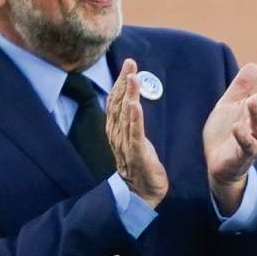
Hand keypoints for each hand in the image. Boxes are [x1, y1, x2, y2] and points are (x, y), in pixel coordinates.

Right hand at [107, 58, 168, 206]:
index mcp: (116, 128)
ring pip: (125, 116)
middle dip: (124, 82)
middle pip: (118, 103)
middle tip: (130, 64)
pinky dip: (135, 120)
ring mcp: (125, 144)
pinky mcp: (137, 155)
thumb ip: (132, 118)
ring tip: (133, 78)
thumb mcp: (134, 136)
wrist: (140, 192)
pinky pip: (134, 135)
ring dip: (129, 95)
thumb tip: (134, 97)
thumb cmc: (139, 161)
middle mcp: (117, 134)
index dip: (120, 81)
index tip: (128, 64)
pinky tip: (136, 106)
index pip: (116, 100)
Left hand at [204, 62, 256, 215]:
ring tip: (252, 102)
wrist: (216, 162)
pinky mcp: (243, 156)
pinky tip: (238, 127)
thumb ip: (241, 87)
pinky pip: (247, 147)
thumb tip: (255, 65)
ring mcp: (254, 142)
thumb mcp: (229, 105)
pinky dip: (243, 137)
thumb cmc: (226, 133)